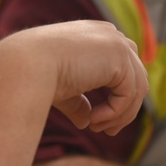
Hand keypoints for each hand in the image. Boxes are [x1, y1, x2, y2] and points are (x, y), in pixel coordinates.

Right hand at [12, 20, 147, 135]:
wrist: (28, 63)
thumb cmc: (39, 74)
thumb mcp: (64, 89)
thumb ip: (79, 101)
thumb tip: (87, 121)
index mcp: (96, 35)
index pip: (123, 67)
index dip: (118, 97)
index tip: (98, 121)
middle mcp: (110, 34)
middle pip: (136, 77)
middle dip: (125, 108)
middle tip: (105, 130)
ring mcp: (117, 43)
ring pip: (137, 88)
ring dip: (120, 115)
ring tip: (98, 128)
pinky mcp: (120, 56)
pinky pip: (129, 94)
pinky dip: (115, 113)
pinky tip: (94, 121)